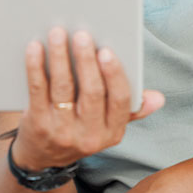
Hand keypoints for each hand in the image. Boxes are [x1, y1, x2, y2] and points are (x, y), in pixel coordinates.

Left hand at [12, 27, 163, 171]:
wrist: (42, 158)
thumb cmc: (80, 129)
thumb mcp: (107, 125)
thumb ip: (131, 108)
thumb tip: (158, 98)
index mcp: (113, 131)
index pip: (120, 101)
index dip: (114, 75)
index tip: (107, 50)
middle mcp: (89, 136)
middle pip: (91, 92)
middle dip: (86, 60)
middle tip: (82, 34)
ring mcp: (62, 132)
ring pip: (63, 88)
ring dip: (60, 57)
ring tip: (58, 33)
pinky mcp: (37, 125)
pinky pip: (37, 91)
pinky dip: (35, 67)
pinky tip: (35, 47)